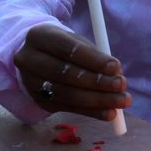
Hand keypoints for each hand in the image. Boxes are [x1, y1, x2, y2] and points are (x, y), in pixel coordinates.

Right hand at [14, 24, 129, 120]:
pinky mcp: (38, 100)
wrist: (37, 57)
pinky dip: (91, 112)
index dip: (94, 59)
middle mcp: (29, 59)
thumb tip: (117, 74)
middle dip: (97, 82)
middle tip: (122, 85)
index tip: (116, 67)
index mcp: (40, 36)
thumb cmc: (65, 47)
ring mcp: (30, 82)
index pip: (69, 49)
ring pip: (67, 94)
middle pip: (66, 74)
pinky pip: (68, 108)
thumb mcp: (77, 42)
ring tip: (121, 101)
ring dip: (98, 100)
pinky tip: (109, 113)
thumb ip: (96, 56)